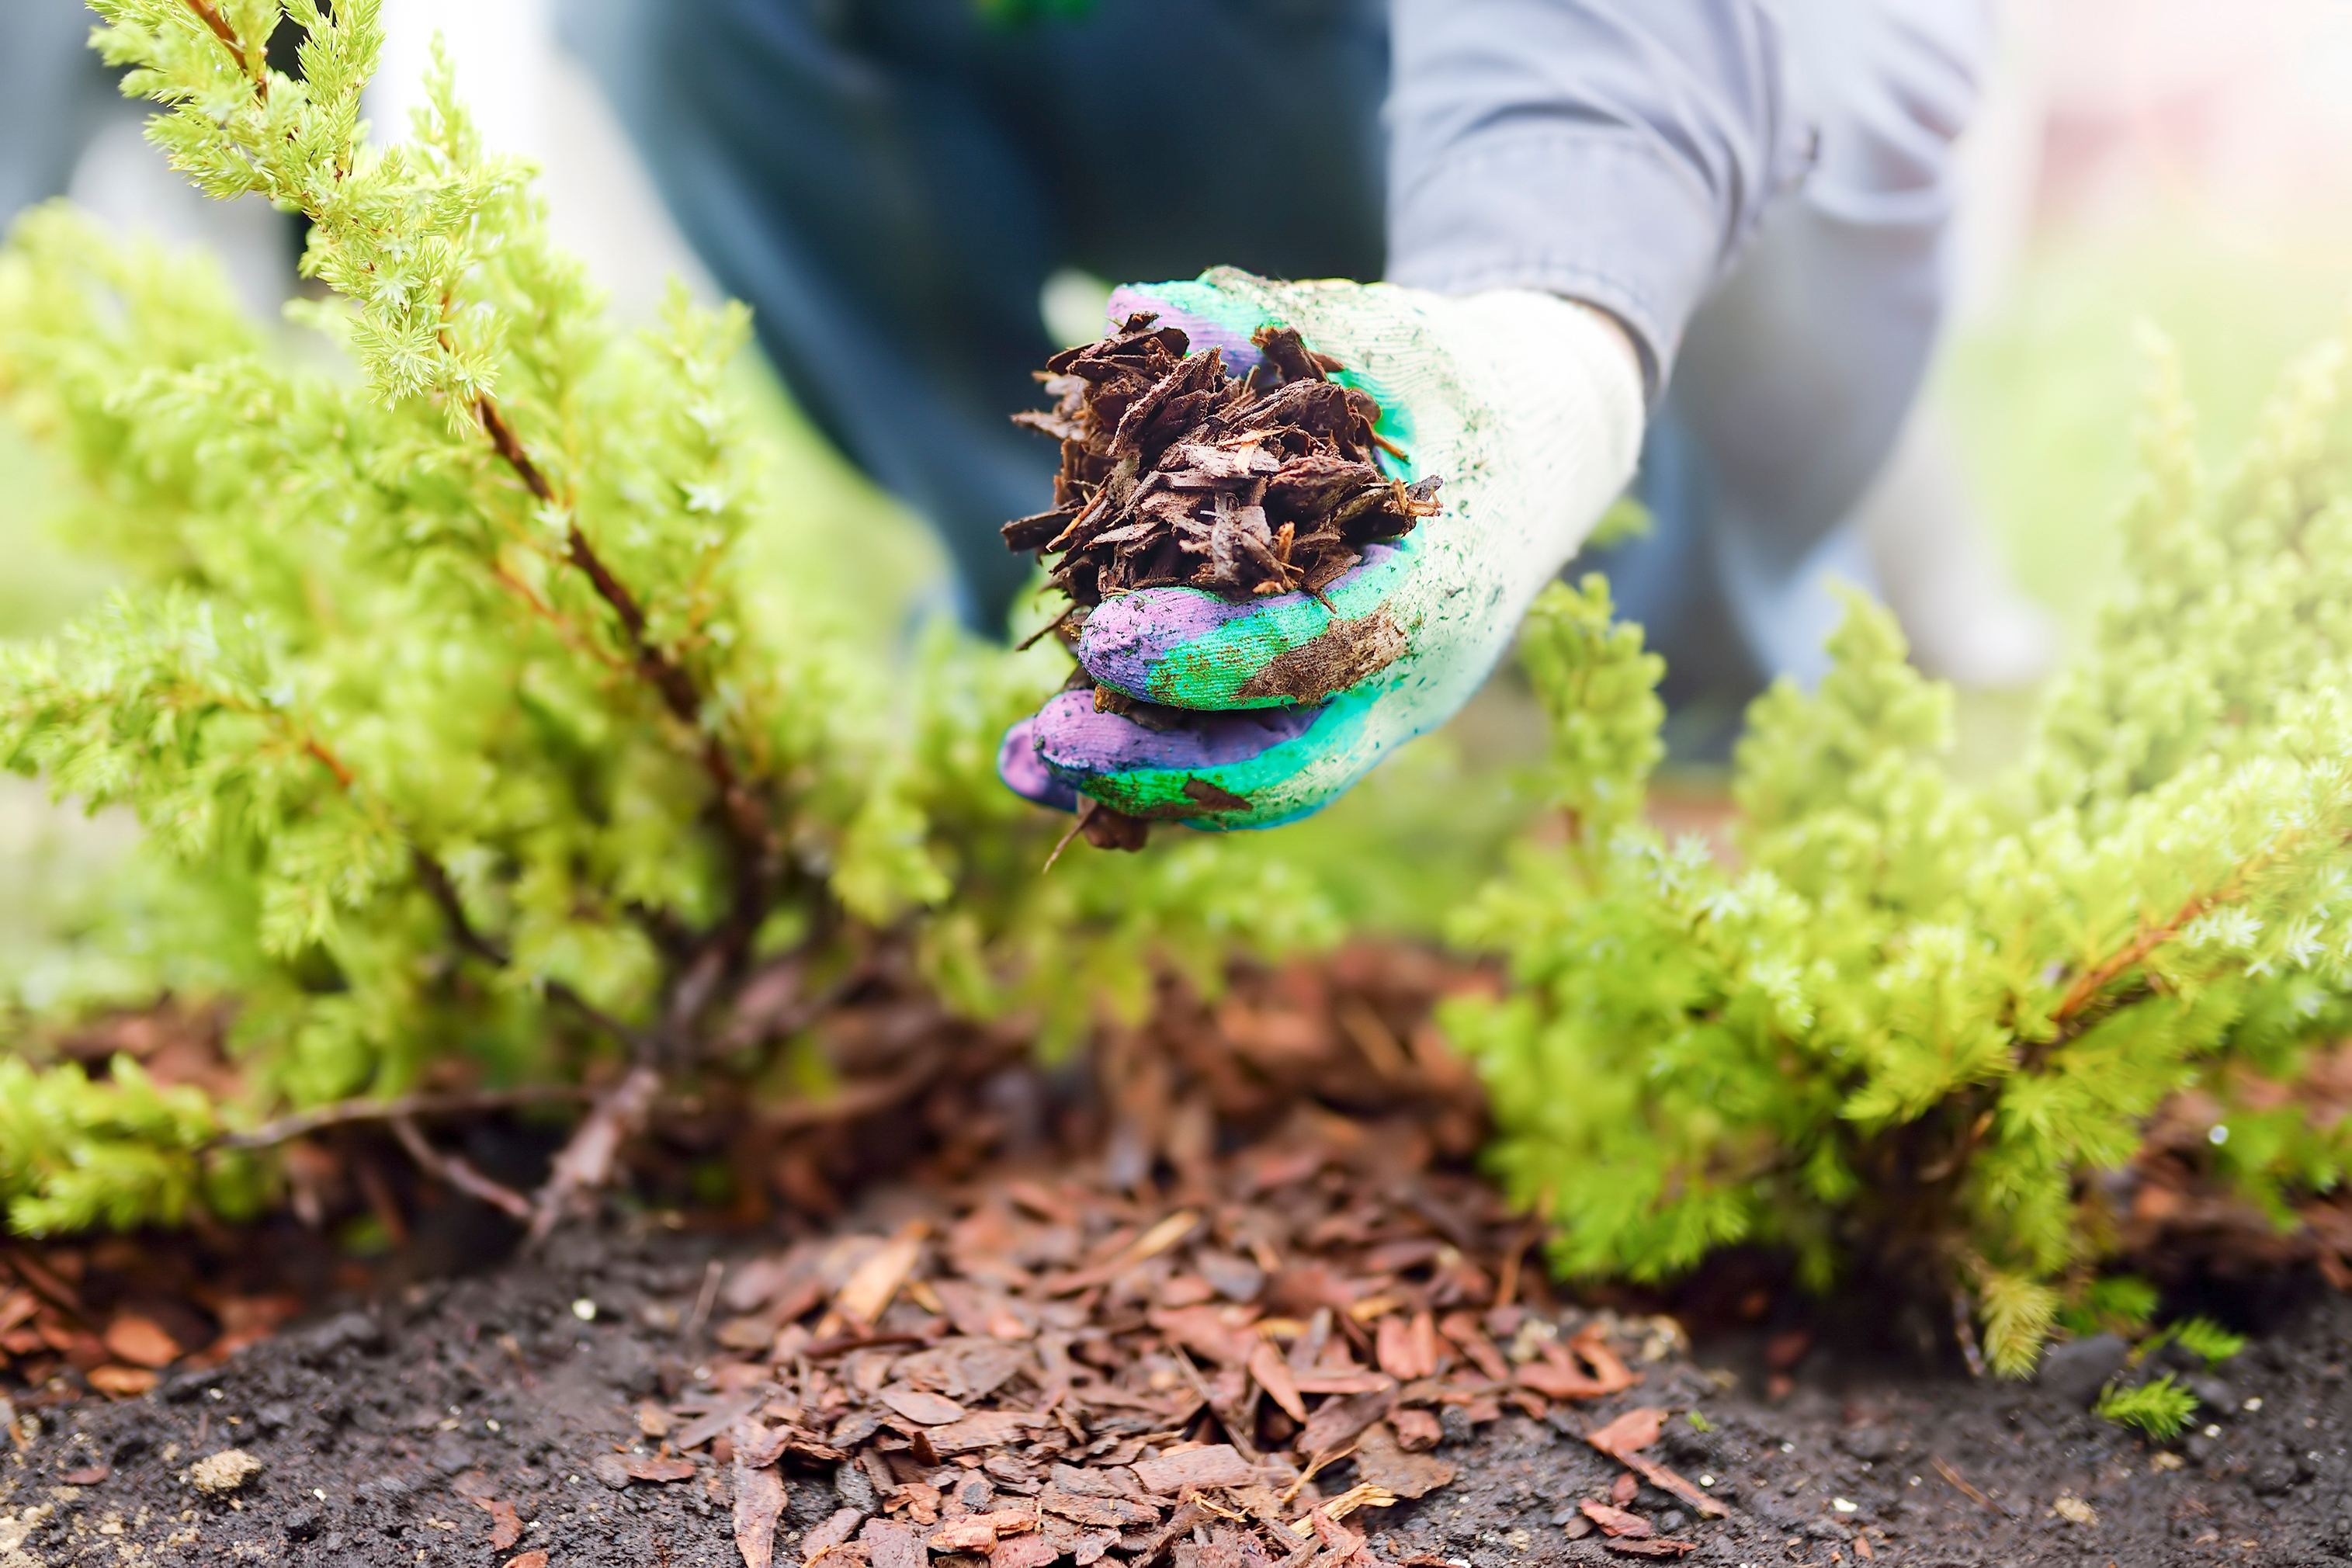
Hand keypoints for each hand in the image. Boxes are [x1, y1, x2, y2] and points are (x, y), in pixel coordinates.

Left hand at [997, 267, 1643, 831]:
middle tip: (1050, 737)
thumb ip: (1262, 320)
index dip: (1203, 658)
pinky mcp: (1340, 721)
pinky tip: (1043, 764)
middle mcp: (1410, 673)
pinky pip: (1245, 772)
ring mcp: (1378, 713)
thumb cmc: (1451, 382)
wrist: (1542, 446)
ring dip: (1140, 791)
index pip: (1313, 650)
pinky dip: (1150, 780)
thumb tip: (1135, 308)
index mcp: (1433, 582)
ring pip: (1261, 790)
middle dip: (1161, 768)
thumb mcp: (1380, 332)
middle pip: (1288, 768)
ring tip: (1024, 760)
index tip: (1099, 635)